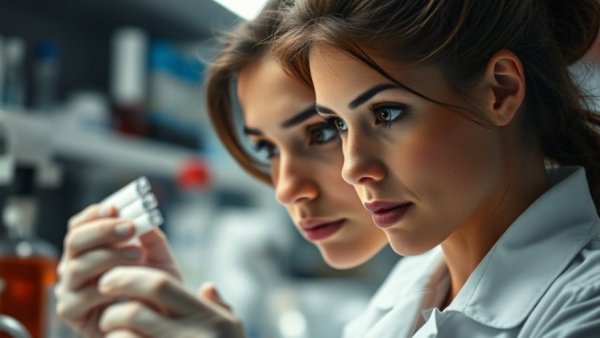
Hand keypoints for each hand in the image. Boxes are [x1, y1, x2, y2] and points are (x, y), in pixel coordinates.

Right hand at [55, 204, 181, 337]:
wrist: (159, 321)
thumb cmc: (154, 287)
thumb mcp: (159, 259)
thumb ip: (153, 239)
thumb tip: (145, 219)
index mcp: (89, 249)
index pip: (81, 225)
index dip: (95, 214)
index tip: (116, 207)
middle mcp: (74, 265)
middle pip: (74, 241)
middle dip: (102, 230)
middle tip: (130, 227)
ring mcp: (69, 288)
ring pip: (77, 266)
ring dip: (108, 256)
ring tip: (138, 254)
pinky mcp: (71, 312)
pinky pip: (81, 296)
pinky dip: (103, 286)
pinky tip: (124, 282)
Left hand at [97, 266, 244, 337]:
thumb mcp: (234, 335)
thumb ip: (220, 310)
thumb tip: (207, 287)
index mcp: (207, 318)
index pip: (160, 284)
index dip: (128, 277)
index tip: (110, 281)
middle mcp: (190, 337)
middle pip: (133, 312)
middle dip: (112, 311)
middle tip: (108, 316)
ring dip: (111, 336)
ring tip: (113, 336)